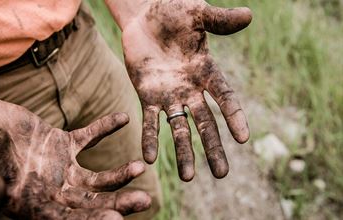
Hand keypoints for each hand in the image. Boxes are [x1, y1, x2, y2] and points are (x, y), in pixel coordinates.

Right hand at [0, 100, 150, 219]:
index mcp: (35, 206)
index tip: (116, 219)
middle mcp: (53, 191)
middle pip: (93, 202)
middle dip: (118, 202)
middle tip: (145, 201)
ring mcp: (61, 168)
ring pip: (97, 177)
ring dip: (120, 173)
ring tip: (140, 168)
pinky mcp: (63, 144)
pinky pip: (89, 136)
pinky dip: (105, 127)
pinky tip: (123, 118)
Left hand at [121, 0, 251, 180]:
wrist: (144, 16)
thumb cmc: (173, 12)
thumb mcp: (198, 14)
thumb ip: (220, 20)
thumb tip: (249, 16)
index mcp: (206, 71)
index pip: (225, 96)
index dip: (234, 116)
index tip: (243, 138)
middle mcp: (190, 89)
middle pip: (205, 122)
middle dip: (213, 147)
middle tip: (221, 174)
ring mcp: (169, 95)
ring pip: (179, 128)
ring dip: (183, 152)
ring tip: (187, 178)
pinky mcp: (147, 96)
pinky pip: (150, 121)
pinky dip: (150, 138)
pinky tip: (149, 159)